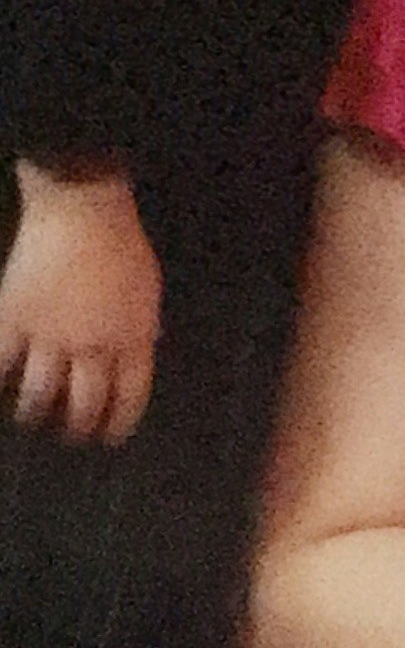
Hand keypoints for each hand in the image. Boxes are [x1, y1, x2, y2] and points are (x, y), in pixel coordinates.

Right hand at [0, 163, 160, 441]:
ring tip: (33, 417)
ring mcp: (51, 335)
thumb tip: (141, 349)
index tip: (109, 437)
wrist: (82, 210)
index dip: (118, 423)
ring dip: (36, 412)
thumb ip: (141, 326)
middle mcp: (92, 346)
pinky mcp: (15, 319)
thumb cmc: (122, 244)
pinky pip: (2, 362)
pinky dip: (1, 379)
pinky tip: (2, 386)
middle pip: (84, 403)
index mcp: (132, 338)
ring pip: (40, 394)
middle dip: (78, 426)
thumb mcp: (147, 290)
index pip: (129, 396)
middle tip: (71, 434)